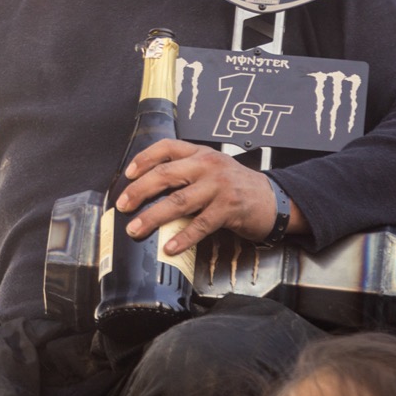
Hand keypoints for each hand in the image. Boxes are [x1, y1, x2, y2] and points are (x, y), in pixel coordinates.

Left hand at [114, 140, 276, 255]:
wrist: (273, 199)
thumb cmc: (236, 186)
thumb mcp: (212, 168)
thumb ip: (186, 171)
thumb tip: (148, 188)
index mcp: (201, 153)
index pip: (166, 147)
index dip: (144, 159)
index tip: (127, 174)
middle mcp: (208, 165)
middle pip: (166, 174)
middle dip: (139, 191)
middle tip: (123, 206)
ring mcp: (219, 186)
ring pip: (178, 201)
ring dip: (153, 217)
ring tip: (135, 229)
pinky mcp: (229, 209)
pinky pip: (200, 225)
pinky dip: (183, 237)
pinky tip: (169, 247)